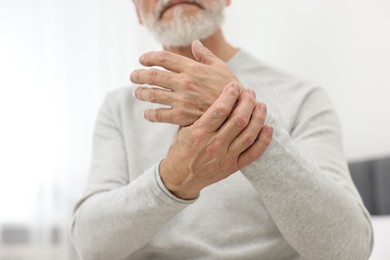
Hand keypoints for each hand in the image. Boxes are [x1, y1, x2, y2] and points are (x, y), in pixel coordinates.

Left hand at [130, 40, 240, 125]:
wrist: (239, 112)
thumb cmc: (231, 89)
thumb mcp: (221, 68)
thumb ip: (205, 55)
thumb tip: (195, 43)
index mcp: (192, 67)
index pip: (163, 58)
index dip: (149, 57)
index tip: (142, 60)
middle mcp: (184, 82)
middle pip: (153, 75)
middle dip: (139, 75)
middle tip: (133, 76)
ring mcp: (182, 99)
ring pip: (153, 94)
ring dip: (141, 92)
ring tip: (138, 92)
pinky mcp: (183, 116)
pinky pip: (160, 115)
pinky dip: (150, 114)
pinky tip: (147, 113)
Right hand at [160, 82, 272, 199]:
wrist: (179, 179)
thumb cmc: (180, 150)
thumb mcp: (183, 130)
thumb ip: (200, 115)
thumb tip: (218, 95)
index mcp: (200, 133)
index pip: (220, 109)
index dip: (231, 94)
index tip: (234, 85)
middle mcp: (214, 144)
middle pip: (239, 119)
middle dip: (247, 102)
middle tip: (250, 92)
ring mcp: (226, 157)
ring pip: (249, 134)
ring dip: (258, 117)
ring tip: (261, 105)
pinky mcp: (233, 167)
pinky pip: (254, 153)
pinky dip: (264, 140)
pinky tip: (268, 128)